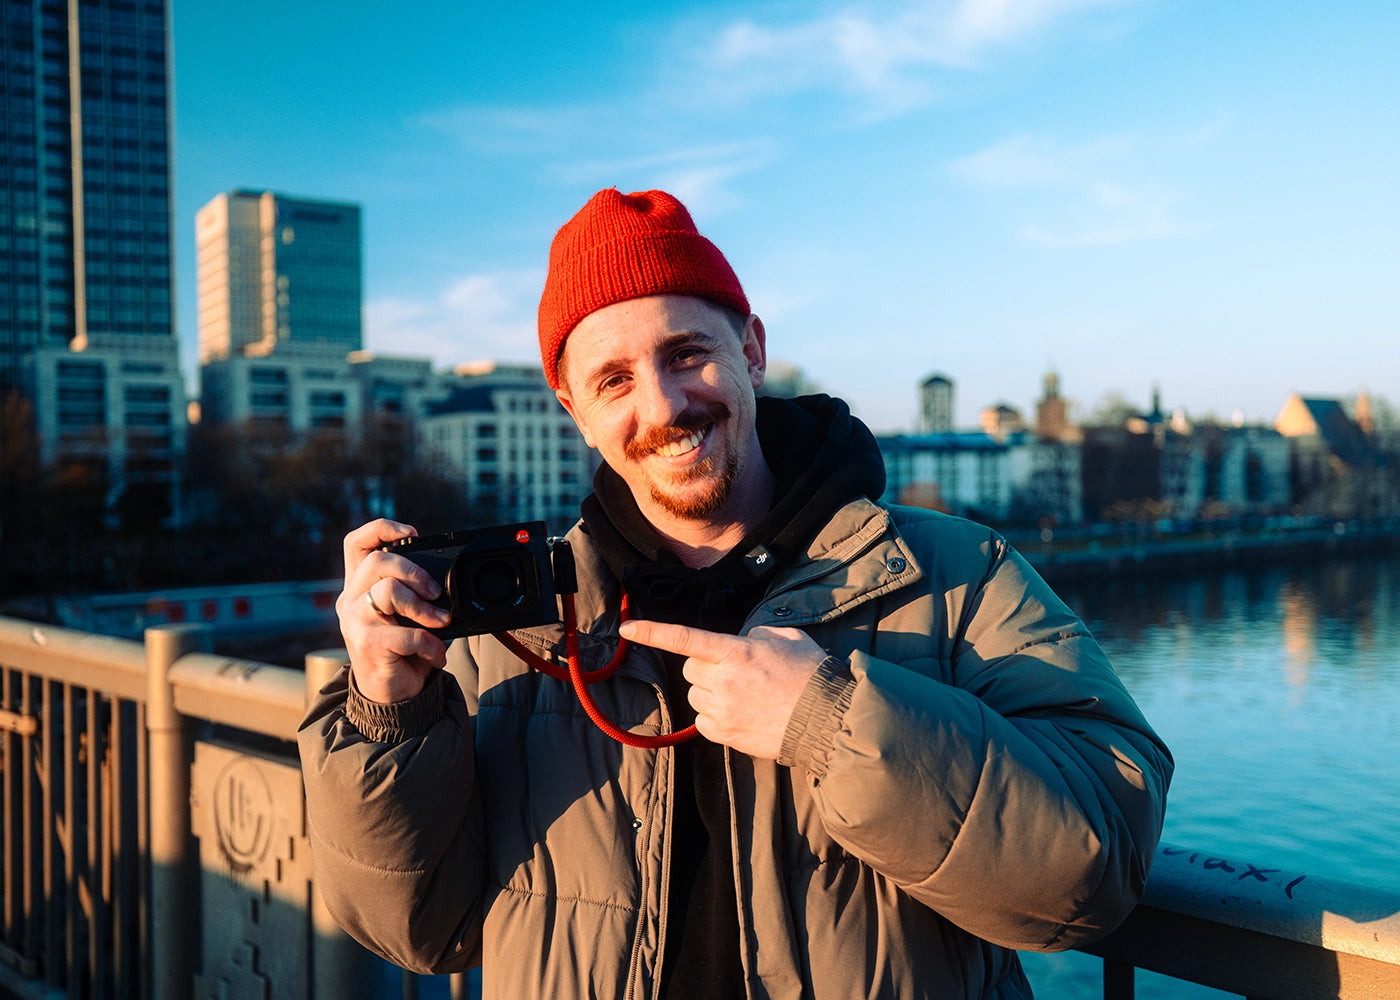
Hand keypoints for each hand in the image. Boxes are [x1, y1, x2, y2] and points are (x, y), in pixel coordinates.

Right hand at [338, 519, 452, 703]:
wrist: (390, 696)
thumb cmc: (402, 651)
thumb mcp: (405, 615)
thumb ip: (412, 592)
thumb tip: (442, 580)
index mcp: (358, 587)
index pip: (356, 543)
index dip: (381, 528)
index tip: (412, 533)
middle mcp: (351, 601)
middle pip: (377, 562)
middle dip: (414, 571)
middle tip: (436, 592)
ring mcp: (355, 622)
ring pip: (389, 591)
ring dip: (425, 608)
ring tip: (442, 623)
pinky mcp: (367, 645)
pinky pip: (406, 634)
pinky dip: (430, 643)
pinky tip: (436, 654)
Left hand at [617, 619, 825, 758]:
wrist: (826, 718)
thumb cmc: (810, 673)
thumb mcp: (786, 636)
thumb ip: (754, 633)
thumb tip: (740, 641)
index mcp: (736, 652)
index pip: (684, 639)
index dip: (652, 633)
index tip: (627, 629)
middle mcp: (723, 681)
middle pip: (689, 670)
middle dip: (705, 668)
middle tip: (735, 672)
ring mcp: (722, 711)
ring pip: (695, 696)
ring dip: (711, 692)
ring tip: (745, 696)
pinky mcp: (725, 735)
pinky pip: (703, 721)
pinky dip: (716, 716)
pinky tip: (742, 713)